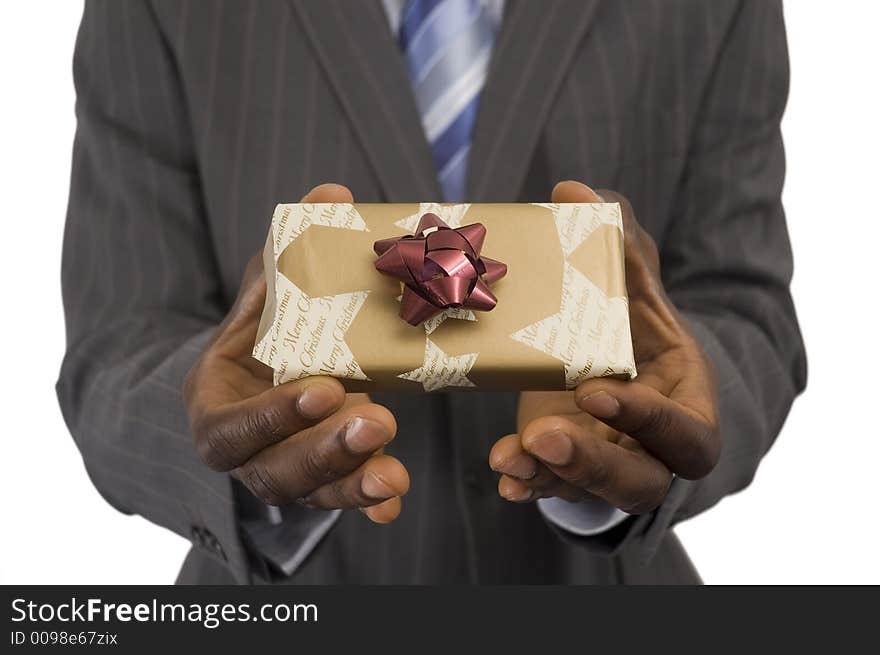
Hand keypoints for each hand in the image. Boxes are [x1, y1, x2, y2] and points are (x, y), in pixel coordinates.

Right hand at [184, 183, 409, 522]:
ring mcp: (282, 473)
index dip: (273, 414)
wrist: (262, 378)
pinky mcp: (319, 484)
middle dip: (325, 449)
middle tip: (377, 419)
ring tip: (393, 470)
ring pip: (310, 493)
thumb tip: (331, 193)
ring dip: (352, 481)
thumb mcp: (267, 297)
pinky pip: (339, 502)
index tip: (325, 386)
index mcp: (217, 407)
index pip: (232, 426)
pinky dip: (367, 505)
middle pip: (274, 470)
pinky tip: (393, 502)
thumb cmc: (262, 335)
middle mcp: (245, 453)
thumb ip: (288, 255)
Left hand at [490, 181, 719, 513]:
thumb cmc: (636, 329)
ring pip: (592, 493)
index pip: (687, 432)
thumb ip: (616, 246)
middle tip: (543, 435)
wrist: (622, 371)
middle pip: (641, 481)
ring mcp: (612, 468)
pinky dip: (529, 482)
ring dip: (549, 476)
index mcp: (687, 405)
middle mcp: (655, 451)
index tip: (596, 390)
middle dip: (592, 463)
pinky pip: (554, 490)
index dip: (649, 419)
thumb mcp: (634, 292)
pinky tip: (504, 474)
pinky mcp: (572, 473)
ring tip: (509, 456)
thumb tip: (572, 189)